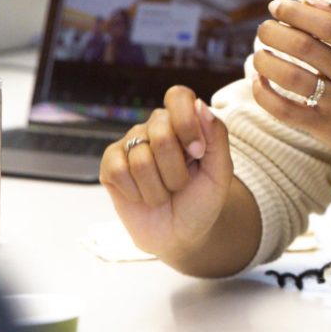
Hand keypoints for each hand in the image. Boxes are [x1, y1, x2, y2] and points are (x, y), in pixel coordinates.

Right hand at [99, 85, 234, 261]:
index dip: (186, 123)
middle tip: (180, 184)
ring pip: (141, 159)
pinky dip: (136, 192)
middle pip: (161, 134)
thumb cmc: (202, 200)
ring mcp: (130, 144)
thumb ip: (216, 136)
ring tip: (163, 193)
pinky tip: (141, 196)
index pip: (178, 96)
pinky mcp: (110, 164)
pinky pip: (119, 171)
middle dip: (176, 170)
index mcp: (183, 122)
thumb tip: (200, 104)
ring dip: (158, 188)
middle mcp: (155, 127)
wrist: (181, 235)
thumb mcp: (220, 172)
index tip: (197, 152)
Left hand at [248, 0, 330, 175]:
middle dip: (275, 32)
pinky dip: (264, 94)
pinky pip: (285, 110)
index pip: (330, 26)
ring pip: (291, 77)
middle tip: (264, 29)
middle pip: (306, 48)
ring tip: (259, 53)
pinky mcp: (324, 127)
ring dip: (265, 61)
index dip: (297, 13)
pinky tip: (259, 80)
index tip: (276, 6)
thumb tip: (306, 2)